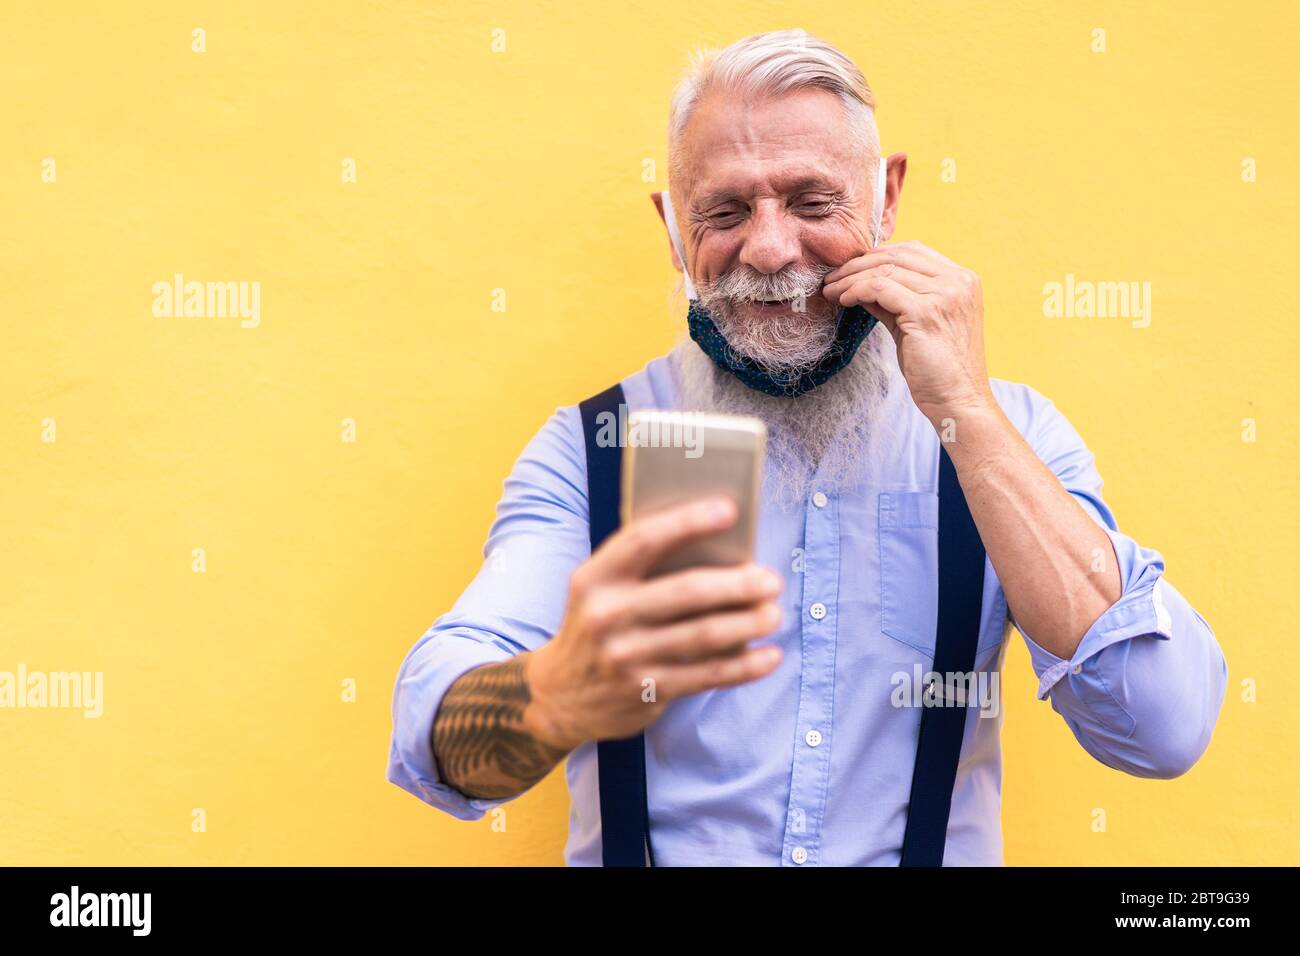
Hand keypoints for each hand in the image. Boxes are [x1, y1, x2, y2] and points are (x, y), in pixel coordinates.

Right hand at [523, 496, 784, 751]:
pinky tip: (770, 656)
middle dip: (738, 584)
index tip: (729, 510)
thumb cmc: (596, 626)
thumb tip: (719, 549)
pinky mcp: (645, 691)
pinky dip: (745, 666)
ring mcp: (625, 656)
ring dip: (749, 623)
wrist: (557, 696)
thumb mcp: (600, 590)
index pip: (643, 540)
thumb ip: (642, 570)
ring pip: (704, 635)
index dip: (687, 522)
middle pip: (687, 592)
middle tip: (771, 580)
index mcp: (595, 578)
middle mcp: (606, 615)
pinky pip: (707, 675)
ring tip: (774, 613)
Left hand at [821, 240, 993, 424]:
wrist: (959, 401)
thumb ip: (895, 301)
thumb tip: (862, 285)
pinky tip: (843, 301)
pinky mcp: (926, 312)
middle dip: (858, 264)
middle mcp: (958, 281)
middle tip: (832, 279)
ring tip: (831, 291)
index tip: (850, 270)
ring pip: (885, 270)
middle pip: (897, 255)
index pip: (913, 250)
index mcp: (962, 279)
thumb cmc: (938, 370)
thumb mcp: (916, 325)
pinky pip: (879, 288)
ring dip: (850, 278)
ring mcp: (944, 295)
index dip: (877, 255)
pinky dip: (856, 291)